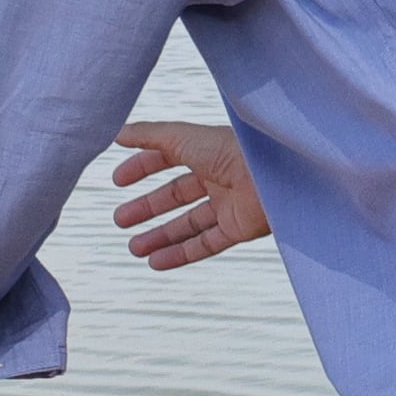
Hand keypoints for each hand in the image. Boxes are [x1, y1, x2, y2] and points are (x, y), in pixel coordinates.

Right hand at [110, 117, 271, 269]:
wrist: (278, 178)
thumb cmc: (235, 150)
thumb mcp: (184, 137)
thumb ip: (149, 136)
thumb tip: (117, 132)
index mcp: (207, 149)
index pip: (169, 158)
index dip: (142, 168)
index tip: (118, 181)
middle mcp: (219, 176)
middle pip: (177, 194)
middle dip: (147, 207)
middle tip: (120, 219)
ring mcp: (230, 204)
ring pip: (189, 223)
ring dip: (160, 236)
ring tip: (134, 248)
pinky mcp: (240, 228)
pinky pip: (206, 244)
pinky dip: (180, 254)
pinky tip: (156, 263)